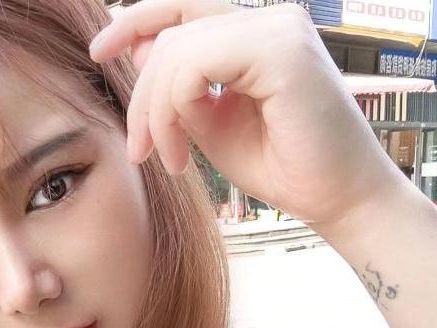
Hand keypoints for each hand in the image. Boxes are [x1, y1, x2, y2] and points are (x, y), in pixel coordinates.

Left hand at [88, 0, 406, 228]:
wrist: (337, 201)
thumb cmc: (282, 166)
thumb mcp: (212, 124)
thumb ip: (180, 89)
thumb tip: (136, 51)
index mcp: (256, 33)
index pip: (183, 9)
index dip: (135, 20)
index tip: (99, 53)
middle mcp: (271, 20)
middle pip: (170, 33)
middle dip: (140, 98)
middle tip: (139, 151)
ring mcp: (279, 28)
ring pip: (175, 50)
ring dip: (154, 113)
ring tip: (166, 161)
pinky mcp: (281, 49)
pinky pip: (192, 67)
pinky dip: (172, 112)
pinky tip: (180, 156)